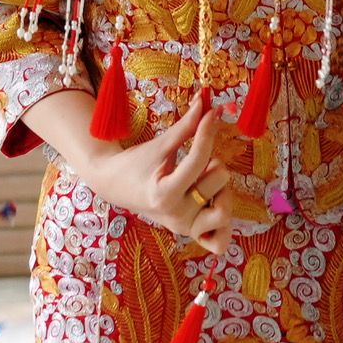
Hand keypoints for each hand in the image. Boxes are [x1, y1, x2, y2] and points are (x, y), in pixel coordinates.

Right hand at [86, 97, 234, 251]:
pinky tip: (213, 204)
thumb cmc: (137, 163)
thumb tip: (206, 101)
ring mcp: (184, 228)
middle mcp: (176, 215)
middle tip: (198, 161)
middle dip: (214, 162)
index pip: (198, 159)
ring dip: (222, 190)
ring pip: (225, 211)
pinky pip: (219, 241)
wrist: (116, 186)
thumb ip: (186, 126)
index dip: (207, 130)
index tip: (213, 112)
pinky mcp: (191, 233)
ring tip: (205, 182)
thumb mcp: (160, 145)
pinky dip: (223, 225)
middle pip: (220, 180)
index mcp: (163, 193)